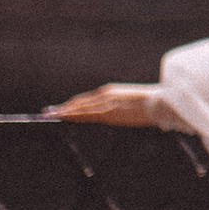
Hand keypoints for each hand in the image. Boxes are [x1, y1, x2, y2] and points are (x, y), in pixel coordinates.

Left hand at [52, 84, 179, 125]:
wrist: (160, 103)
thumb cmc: (151, 105)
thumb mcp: (132, 105)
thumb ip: (122, 108)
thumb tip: (119, 115)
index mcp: (110, 93)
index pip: (87, 100)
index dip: (73, 104)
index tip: (62, 107)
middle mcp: (105, 95)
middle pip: (80, 102)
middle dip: (64, 107)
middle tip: (49, 111)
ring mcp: (105, 102)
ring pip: (80, 107)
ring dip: (65, 111)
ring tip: (52, 114)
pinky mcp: (107, 110)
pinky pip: (86, 113)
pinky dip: (74, 114)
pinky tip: (65, 116)